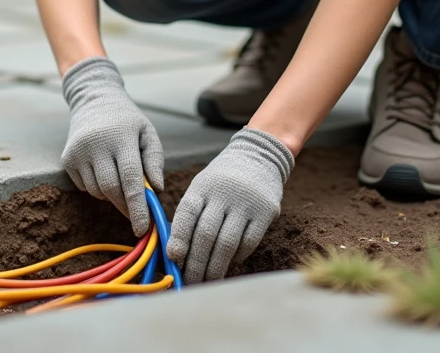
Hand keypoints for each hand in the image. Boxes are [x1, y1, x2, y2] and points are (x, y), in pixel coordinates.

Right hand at [60, 57, 164, 236]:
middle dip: (125, 206)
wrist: (93, 100)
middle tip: (136, 214)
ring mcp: (78, 152)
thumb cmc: (127, 120)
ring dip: (112, 195)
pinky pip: (85, 187)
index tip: (143, 227)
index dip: (137, 206)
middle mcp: (96, 145)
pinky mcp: (67, 159)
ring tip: (119, 177)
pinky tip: (103, 169)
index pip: (130, 179)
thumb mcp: (147, 132)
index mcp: (120, 137)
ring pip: (97, 191)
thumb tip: (157, 190)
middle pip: (111, 189)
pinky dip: (97, 188)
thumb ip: (155, 160)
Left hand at [166, 126, 293, 282]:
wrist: (259, 156)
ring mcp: (246, 202)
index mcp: (202, 186)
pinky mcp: (265, 212)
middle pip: (206, 234)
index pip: (186, 213)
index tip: (173, 258)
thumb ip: (190, 215)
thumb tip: (175, 253)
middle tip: (190, 282)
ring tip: (208, 281)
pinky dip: (236, 257)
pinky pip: (248, 242)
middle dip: (196, 263)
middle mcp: (223, 193)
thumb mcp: (202, 186)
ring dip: (215, 267)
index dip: (178, 237)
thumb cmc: (222, 179)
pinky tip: (229, 262)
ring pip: (227, 242)